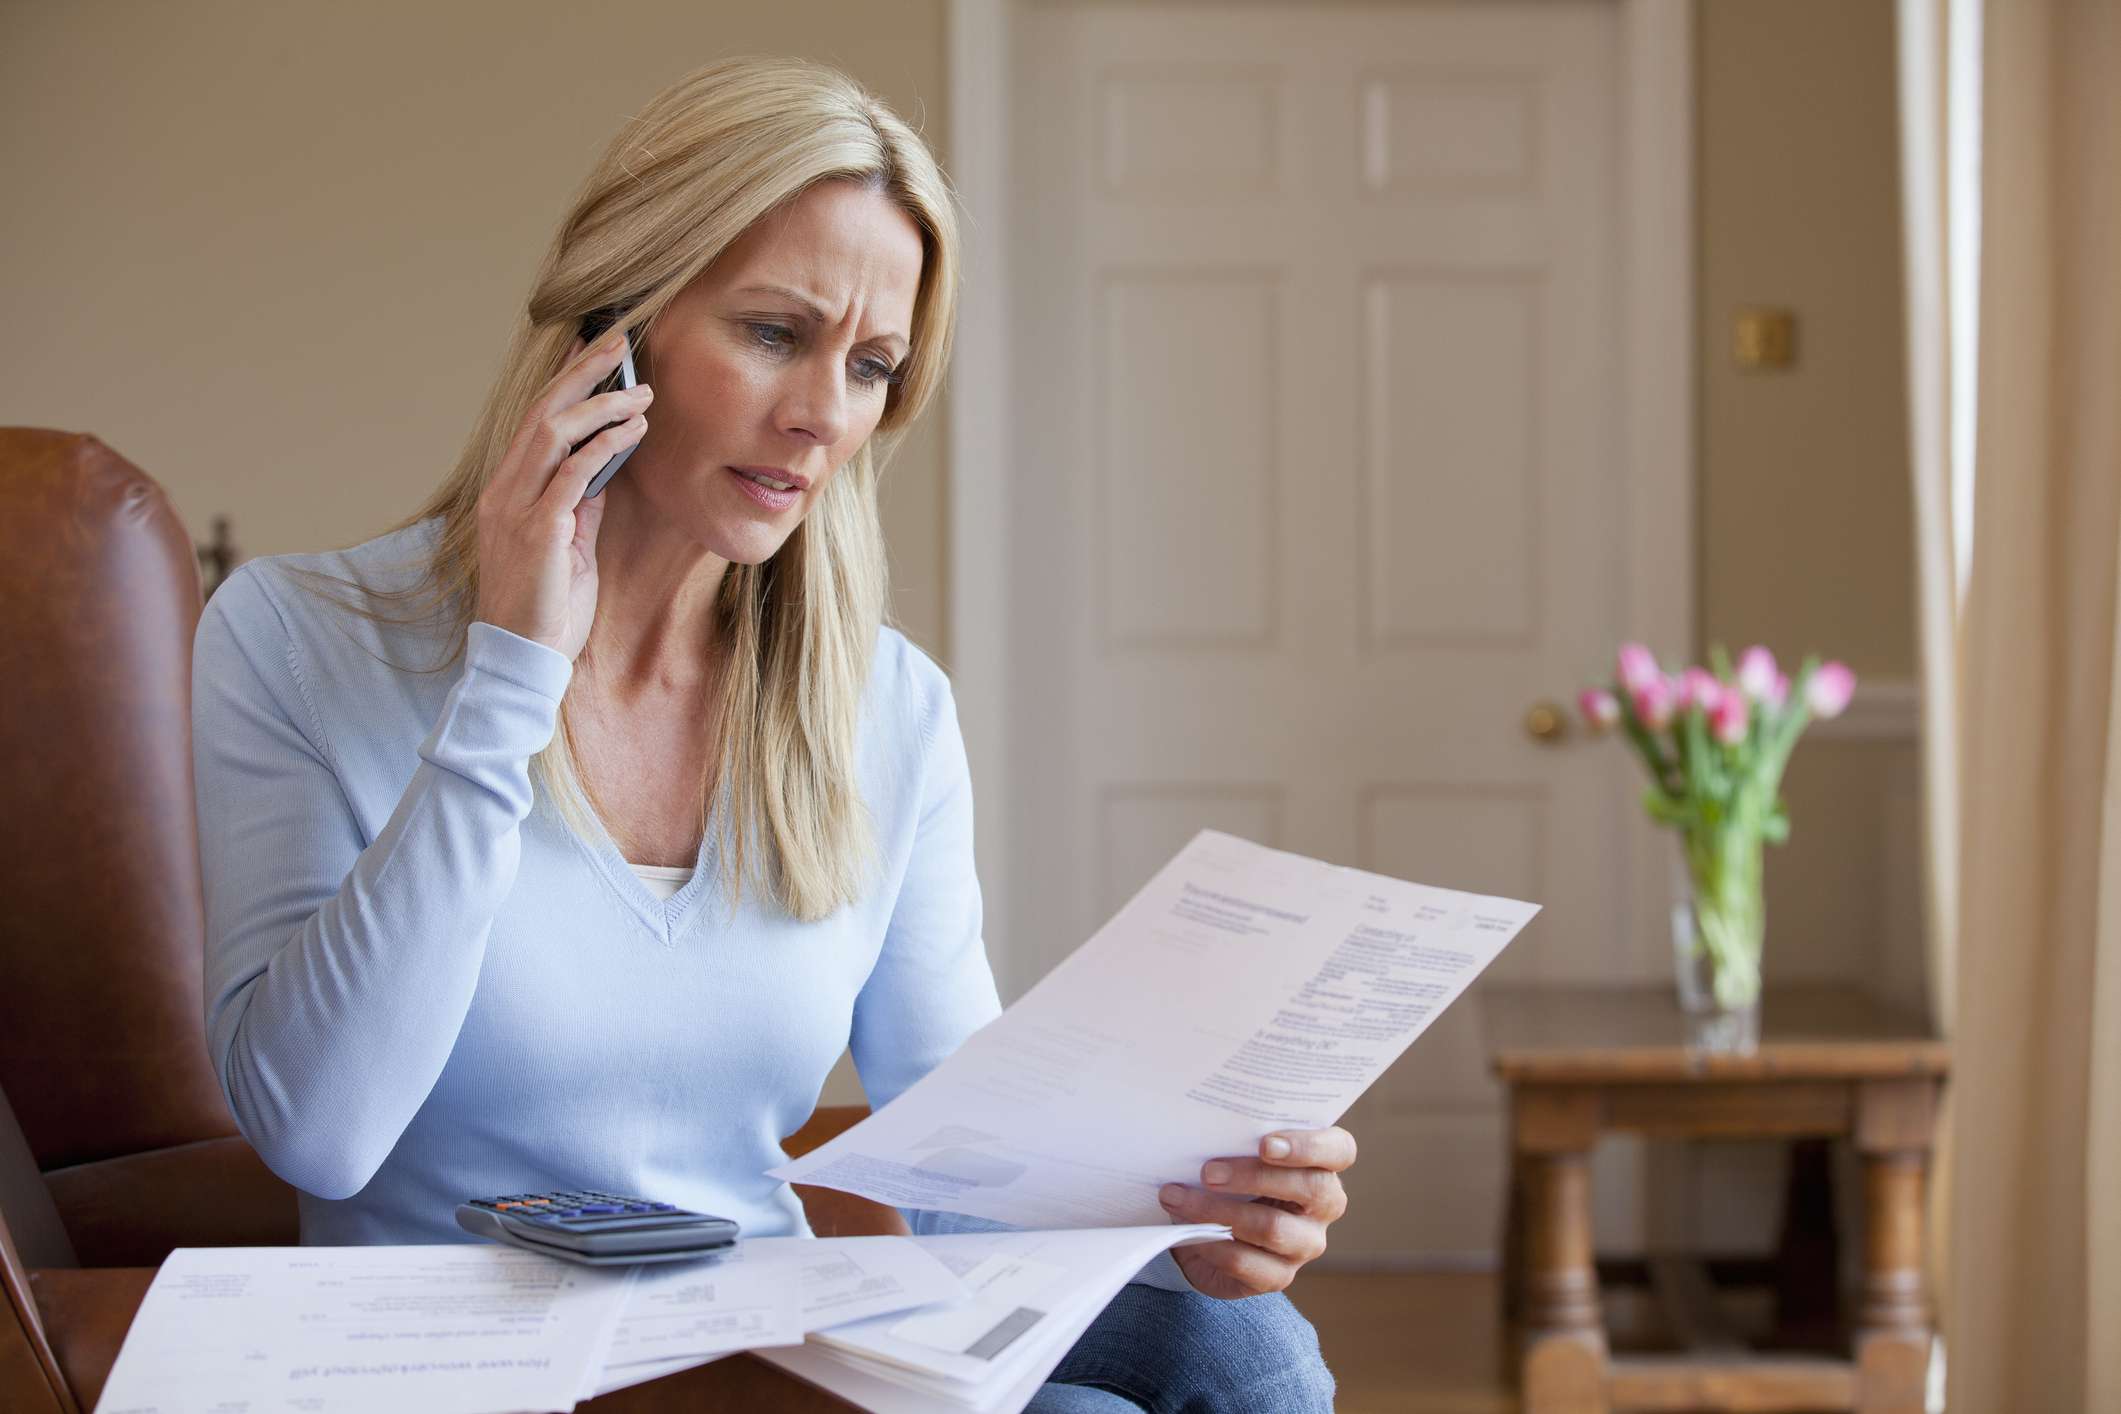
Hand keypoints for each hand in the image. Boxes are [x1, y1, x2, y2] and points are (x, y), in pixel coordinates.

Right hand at [472, 328, 653, 660]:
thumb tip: (603, 467)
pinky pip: (572, 474)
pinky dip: (604, 446)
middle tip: (617, 341)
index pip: (535, 422)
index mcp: (507, 492)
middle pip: (541, 412)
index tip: (595, 354)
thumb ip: (579, 505)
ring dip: (600, 405)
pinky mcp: (537, 530)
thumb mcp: (569, 546)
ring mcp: (515, 509)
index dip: (565, 383)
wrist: (524, 657)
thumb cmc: (548, 607)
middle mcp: (504, 492)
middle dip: (580, 372)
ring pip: (553, 433)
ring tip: (639, 391)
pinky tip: (633, 431)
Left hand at [1158, 1126, 1355, 1299]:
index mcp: (1324, 1164)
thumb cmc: (1230, 1176)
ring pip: (1273, 1228)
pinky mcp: (1279, 1276)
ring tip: (1177, 1198)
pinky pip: (1246, 1262)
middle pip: (1309, 1188)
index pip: (1339, 1150)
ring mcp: (1306, 1243)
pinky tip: (1187, 1232)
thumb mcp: (1237, 1151)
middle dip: (1253, 1176)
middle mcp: (1325, 1205)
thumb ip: (1237, 1136)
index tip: (1265, 1143)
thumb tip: (1200, 1125)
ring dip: (1218, 1211)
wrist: (1210, 1230)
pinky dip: (1212, 1245)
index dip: (1309, 1146)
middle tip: (1207, 1171)